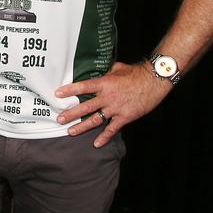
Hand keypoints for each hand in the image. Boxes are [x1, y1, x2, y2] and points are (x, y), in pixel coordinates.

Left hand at [55, 61, 172, 146]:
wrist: (154, 81)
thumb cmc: (137, 73)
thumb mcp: (118, 68)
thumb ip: (106, 72)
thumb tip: (100, 72)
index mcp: (105, 83)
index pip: (83, 86)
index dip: (70, 90)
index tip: (57, 94)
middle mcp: (108, 97)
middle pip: (85, 106)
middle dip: (71, 113)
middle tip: (59, 119)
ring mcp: (116, 108)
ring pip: (95, 119)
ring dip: (82, 126)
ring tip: (70, 131)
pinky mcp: (125, 117)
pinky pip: (113, 129)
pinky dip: (104, 137)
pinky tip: (96, 144)